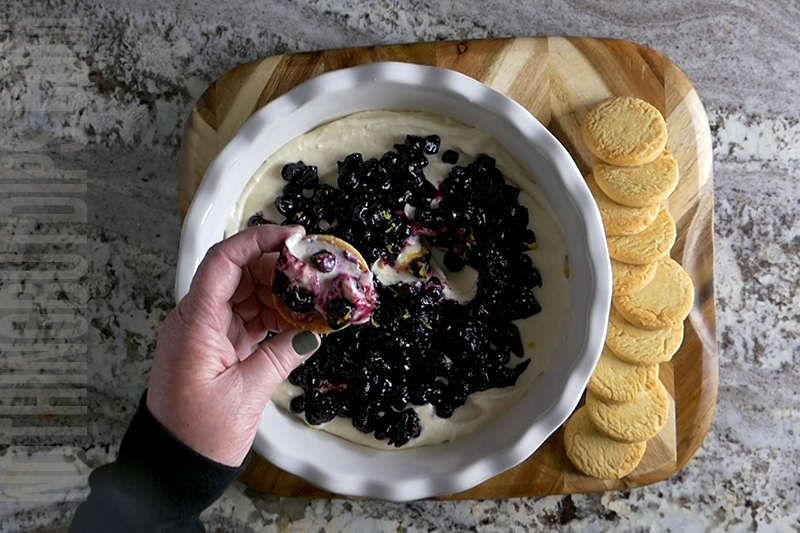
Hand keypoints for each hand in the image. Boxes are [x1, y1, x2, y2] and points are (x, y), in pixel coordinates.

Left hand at [147, 225, 320, 466]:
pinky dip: (274, 316)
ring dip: (279, 292)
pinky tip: (299, 320)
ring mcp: (207, 333)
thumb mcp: (246, 395)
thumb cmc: (196, 435)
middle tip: (314, 270)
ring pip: (246, 294)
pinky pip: (249, 318)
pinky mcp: (218, 347)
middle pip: (238, 273)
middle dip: (277, 266)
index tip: (292, 236)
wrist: (173, 466)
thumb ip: (280, 356)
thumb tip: (309, 332)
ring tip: (313, 295)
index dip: (257, 240)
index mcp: (195, 324)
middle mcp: (197, 321)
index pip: (223, 262)